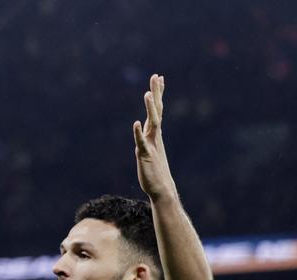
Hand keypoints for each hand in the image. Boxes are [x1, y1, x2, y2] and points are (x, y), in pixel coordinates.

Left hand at [133, 74, 176, 200]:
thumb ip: (148, 137)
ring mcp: (151, 144)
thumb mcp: (151, 148)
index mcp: (155, 133)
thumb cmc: (155, 169)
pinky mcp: (144, 155)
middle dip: (156, 93)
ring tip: (147, 94)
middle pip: (157, 110)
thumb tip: (145, 127)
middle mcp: (154, 136)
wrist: (161, 188)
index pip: (158, 109)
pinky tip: (135, 124)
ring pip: (152, 123)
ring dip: (150, 108)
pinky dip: (138, 133)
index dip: (158, 93)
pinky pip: (141, 142)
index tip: (159, 78)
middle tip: (156, 76)